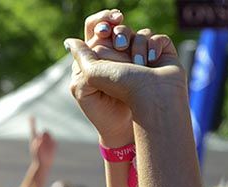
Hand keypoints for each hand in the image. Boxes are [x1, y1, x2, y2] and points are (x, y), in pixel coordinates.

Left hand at [29, 118, 56, 166]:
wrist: (43, 164)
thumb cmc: (37, 158)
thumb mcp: (36, 152)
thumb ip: (36, 146)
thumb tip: (38, 140)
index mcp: (34, 139)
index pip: (33, 129)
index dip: (33, 123)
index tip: (31, 116)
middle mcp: (41, 138)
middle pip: (45, 132)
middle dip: (46, 136)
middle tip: (44, 144)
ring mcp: (47, 140)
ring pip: (50, 136)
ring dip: (49, 141)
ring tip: (47, 148)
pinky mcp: (53, 144)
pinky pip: (55, 142)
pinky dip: (53, 145)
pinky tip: (51, 150)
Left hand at [67, 10, 183, 139]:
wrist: (137, 120)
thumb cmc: (109, 105)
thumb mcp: (88, 82)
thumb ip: (81, 58)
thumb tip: (70, 41)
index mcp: (99, 59)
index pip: (98, 32)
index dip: (102, 26)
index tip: (105, 31)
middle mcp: (118, 56)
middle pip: (118, 29)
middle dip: (120, 36)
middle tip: (122, 48)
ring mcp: (138, 56)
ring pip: (139, 33)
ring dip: (138, 47)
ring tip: (139, 65)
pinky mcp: (157, 56)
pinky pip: (156, 38)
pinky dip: (155, 46)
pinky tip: (151, 63)